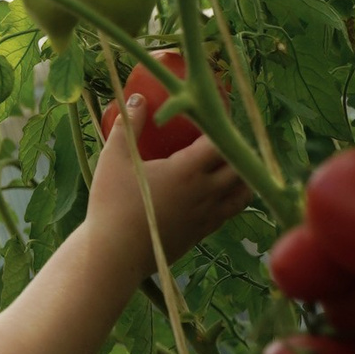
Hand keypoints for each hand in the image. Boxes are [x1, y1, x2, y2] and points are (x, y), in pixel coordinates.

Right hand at [87, 97, 252, 277]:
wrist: (115, 255)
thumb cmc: (111, 204)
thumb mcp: (114, 159)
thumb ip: (128, 126)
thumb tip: (138, 98)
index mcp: (188, 170)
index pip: (220, 142)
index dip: (222, 126)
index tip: (216, 116)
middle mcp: (206, 192)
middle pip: (240, 166)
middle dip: (237, 150)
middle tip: (225, 139)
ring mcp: (207, 215)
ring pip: (243, 192)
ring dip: (241, 176)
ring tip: (230, 165)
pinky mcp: (203, 233)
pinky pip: (229, 212)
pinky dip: (230, 198)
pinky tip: (217, 192)